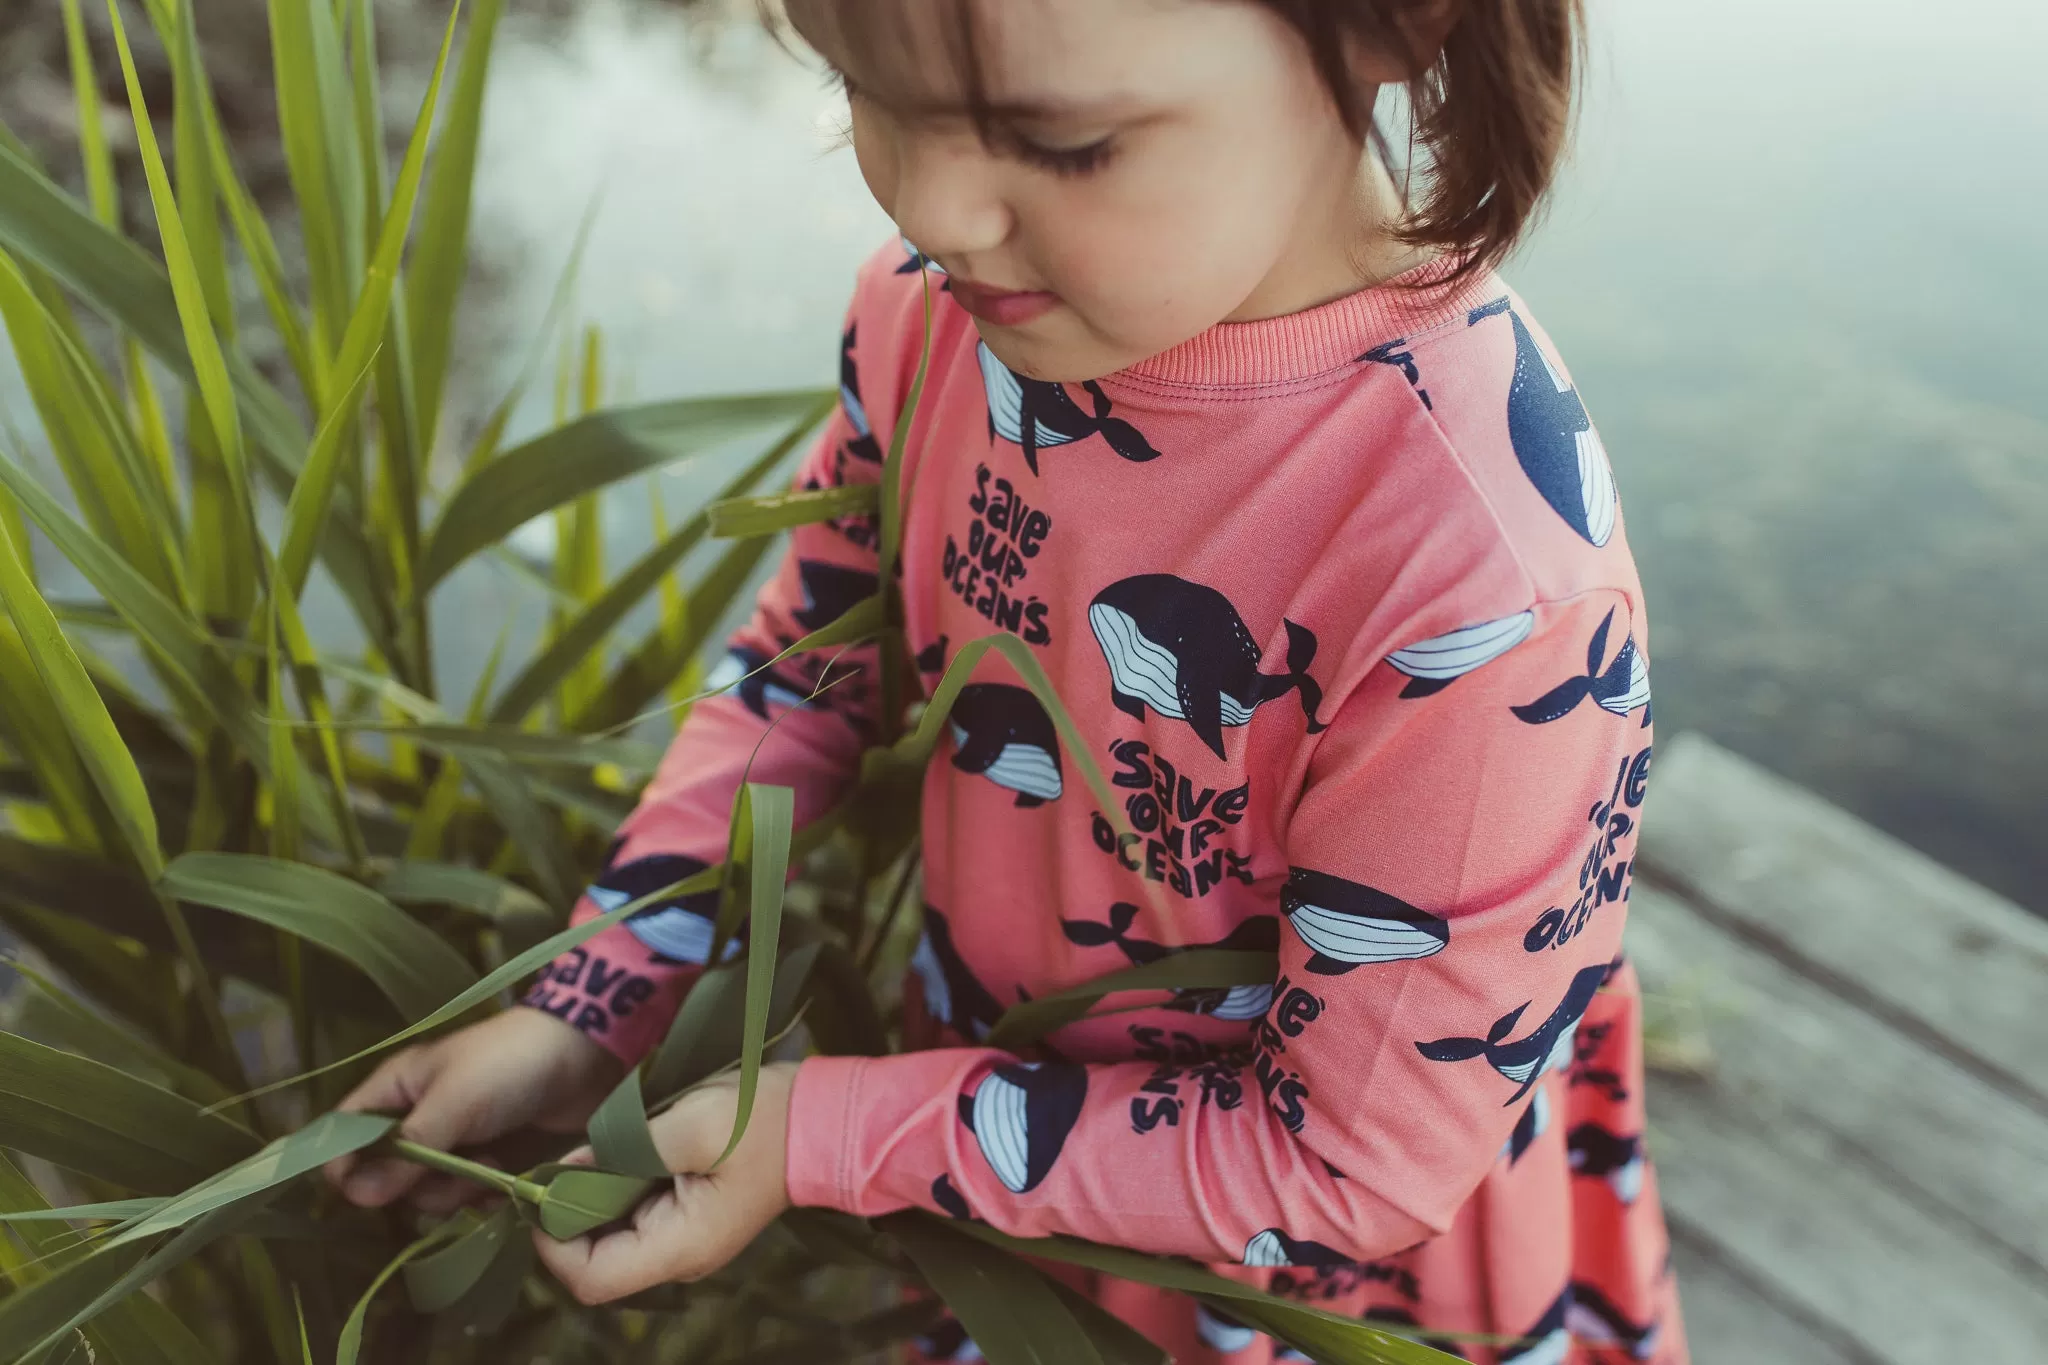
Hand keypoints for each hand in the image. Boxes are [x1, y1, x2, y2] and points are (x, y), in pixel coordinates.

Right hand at [323, 1007, 621, 1210]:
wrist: (587, 1055)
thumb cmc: (509, 1066)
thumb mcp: (453, 1102)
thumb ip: (407, 1150)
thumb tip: (355, 1196)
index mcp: (397, 1089)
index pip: (346, 1136)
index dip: (348, 1167)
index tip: (371, 1192)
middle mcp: (419, 1117)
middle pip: (385, 1176)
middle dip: (415, 1186)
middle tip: (454, 1172)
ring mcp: (455, 1140)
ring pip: (427, 1191)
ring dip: (453, 1193)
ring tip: (489, 1170)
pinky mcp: (490, 1159)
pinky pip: (466, 1196)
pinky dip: (480, 1198)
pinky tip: (502, 1187)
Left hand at [536, 1061, 797, 1304]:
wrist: (823, 1117)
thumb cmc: (761, 1120)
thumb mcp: (691, 1125)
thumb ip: (623, 1149)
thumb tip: (566, 1167)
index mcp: (680, 1246)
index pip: (592, 1278)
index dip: (553, 1244)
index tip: (541, 1193)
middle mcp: (680, 1255)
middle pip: (598, 1261)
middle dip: (568, 1217)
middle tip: (556, 1165)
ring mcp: (687, 1238)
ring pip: (614, 1237)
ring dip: (592, 1200)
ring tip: (586, 1153)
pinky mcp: (692, 1215)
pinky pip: (636, 1215)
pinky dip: (615, 1189)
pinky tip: (614, 1153)